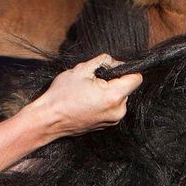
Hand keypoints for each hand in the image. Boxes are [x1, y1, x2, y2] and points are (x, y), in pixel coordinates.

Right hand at [27, 54, 141, 137]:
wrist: (48, 120)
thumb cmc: (61, 96)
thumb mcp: (81, 69)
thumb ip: (103, 61)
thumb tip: (114, 61)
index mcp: (113, 96)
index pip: (136, 78)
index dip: (126, 69)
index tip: (113, 68)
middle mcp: (118, 111)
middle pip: (127, 88)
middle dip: (113, 81)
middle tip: (92, 81)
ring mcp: (113, 120)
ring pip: (119, 98)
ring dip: (108, 92)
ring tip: (88, 93)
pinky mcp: (107, 125)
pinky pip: (112, 107)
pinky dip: (104, 102)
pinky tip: (88, 101)